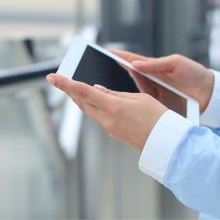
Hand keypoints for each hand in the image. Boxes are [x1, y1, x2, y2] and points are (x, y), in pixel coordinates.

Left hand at [46, 73, 166, 152]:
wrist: (167, 144)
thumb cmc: (158, 117)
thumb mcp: (139, 98)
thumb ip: (116, 94)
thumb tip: (99, 90)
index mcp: (112, 107)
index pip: (83, 92)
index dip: (65, 84)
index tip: (52, 77)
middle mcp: (107, 120)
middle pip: (82, 103)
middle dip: (71, 91)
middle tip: (63, 80)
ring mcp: (110, 129)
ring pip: (91, 111)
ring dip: (83, 99)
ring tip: (80, 88)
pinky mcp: (116, 134)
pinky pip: (101, 118)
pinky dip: (97, 107)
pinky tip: (102, 102)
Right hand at [111, 50, 213, 112]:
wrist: (209, 94)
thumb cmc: (194, 74)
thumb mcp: (175, 64)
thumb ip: (155, 64)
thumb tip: (134, 64)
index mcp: (155, 65)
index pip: (132, 59)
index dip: (118, 55)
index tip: (104, 51)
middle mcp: (151, 78)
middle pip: (128, 74)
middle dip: (112, 70)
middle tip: (96, 69)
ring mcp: (153, 91)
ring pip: (131, 88)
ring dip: (118, 86)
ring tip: (101, 85)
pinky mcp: (156, 103)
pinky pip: (139, 100)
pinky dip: (129, 100)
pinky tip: (119, 101)